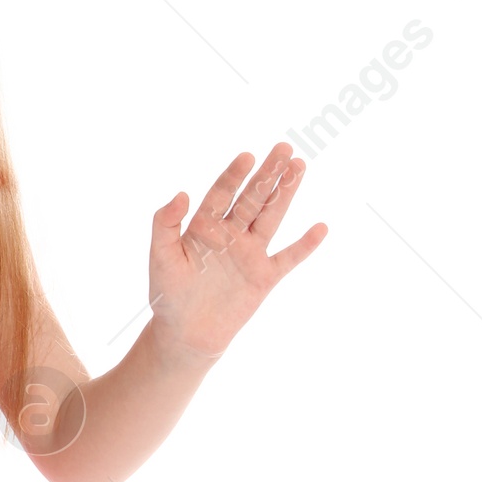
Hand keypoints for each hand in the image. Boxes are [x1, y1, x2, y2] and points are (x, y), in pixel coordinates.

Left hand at [147, 144, 326, 366]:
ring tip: (299, 166)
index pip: (222, 194)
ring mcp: (249, 254)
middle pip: (252, 198)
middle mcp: (230, 234)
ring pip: (271, 217)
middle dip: (267, 174)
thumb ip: (165, 225)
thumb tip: (181, 193)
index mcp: (204, 227)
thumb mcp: (160, 258)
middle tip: (283, 148)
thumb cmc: (168, 295)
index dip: (233, 176)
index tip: (246, 157)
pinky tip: (320, 228)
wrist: (185, 334)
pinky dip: (304, 245)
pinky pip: (288, 258)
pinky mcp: (264, 277)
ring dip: (285, 193)